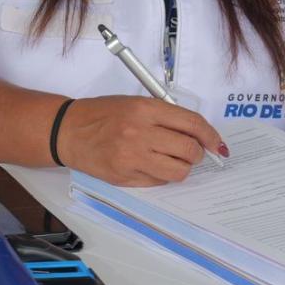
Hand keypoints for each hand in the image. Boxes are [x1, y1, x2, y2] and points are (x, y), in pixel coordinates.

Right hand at [57, 95, 226, 185]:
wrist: (67, 131)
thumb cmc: (102, 114)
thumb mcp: (133, 102)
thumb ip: (163, 115)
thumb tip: (197, 134)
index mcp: (144, 109)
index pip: (191, 124)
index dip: (210, 135)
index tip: (216, 143)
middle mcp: (140, 133)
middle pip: (189, 150)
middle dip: (196, 153)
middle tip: (189, 150)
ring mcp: (132, 157)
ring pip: (179, 171)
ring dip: (181, 166)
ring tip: (170, 158)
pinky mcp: (125, 177)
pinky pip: (159, 182)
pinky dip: (161, 175)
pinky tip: (150, 164)